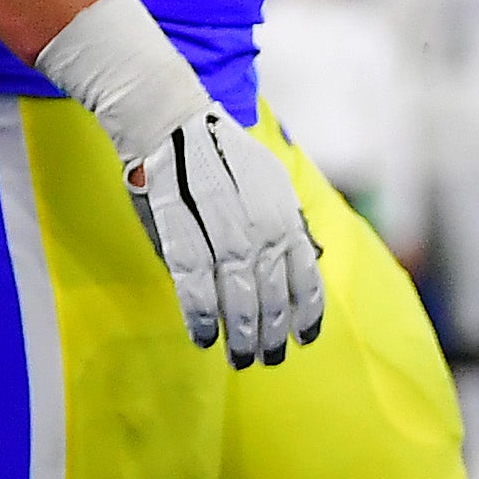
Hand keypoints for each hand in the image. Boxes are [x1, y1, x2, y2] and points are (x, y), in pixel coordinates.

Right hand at [33, 0, 326, 364]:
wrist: (169, 119)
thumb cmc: (218, 155)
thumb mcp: (268, 181)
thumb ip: (287, 222)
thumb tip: (309, 260)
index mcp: (284, 214)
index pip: (305, 275)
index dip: (308, 311)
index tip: (306, 339)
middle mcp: (261, 224)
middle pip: (274, 293)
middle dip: (273, 332)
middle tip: (267, 359)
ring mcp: (222, 228)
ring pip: (239, 295)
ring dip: (241, 332)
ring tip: (241, 359)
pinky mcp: (182, 231)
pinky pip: (195, 283)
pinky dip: (201, 314)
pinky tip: (204, 338)